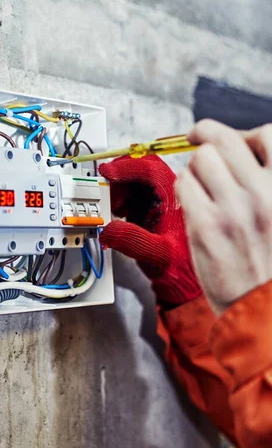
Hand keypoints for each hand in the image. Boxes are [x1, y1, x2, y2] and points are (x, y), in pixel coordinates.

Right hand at [99, 155, 201, 305]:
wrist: (187, 284)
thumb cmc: (181, 269)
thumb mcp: (157, 255)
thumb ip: (132, 241)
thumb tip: (107, 229)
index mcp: (176, 199)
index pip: (151, 169)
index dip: (127, 167)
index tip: (107, 172)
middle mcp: (169, 196)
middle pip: (143, 169)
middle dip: (122, 175)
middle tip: (106, 186)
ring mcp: (160, 202)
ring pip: (137, 181)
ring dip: (120, 187)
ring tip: (113, 205)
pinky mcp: (152, 211)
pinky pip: (134, 195)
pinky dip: (122, 198)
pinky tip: (118, 212)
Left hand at [175, 119, 271, 314]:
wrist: (264, 312)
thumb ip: (270, 183)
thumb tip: (245, 150)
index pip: (268, 135)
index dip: (246, 134)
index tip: (233, 138)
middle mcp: (264, 194)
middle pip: (224, 139)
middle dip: (206, 134)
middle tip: (197, 136)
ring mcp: (233, 210)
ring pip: (200, 159)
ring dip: (196, 167)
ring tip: (202, 184)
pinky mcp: (206, 228)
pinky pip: (184, 185)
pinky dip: (185, 188)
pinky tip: (193, 202)